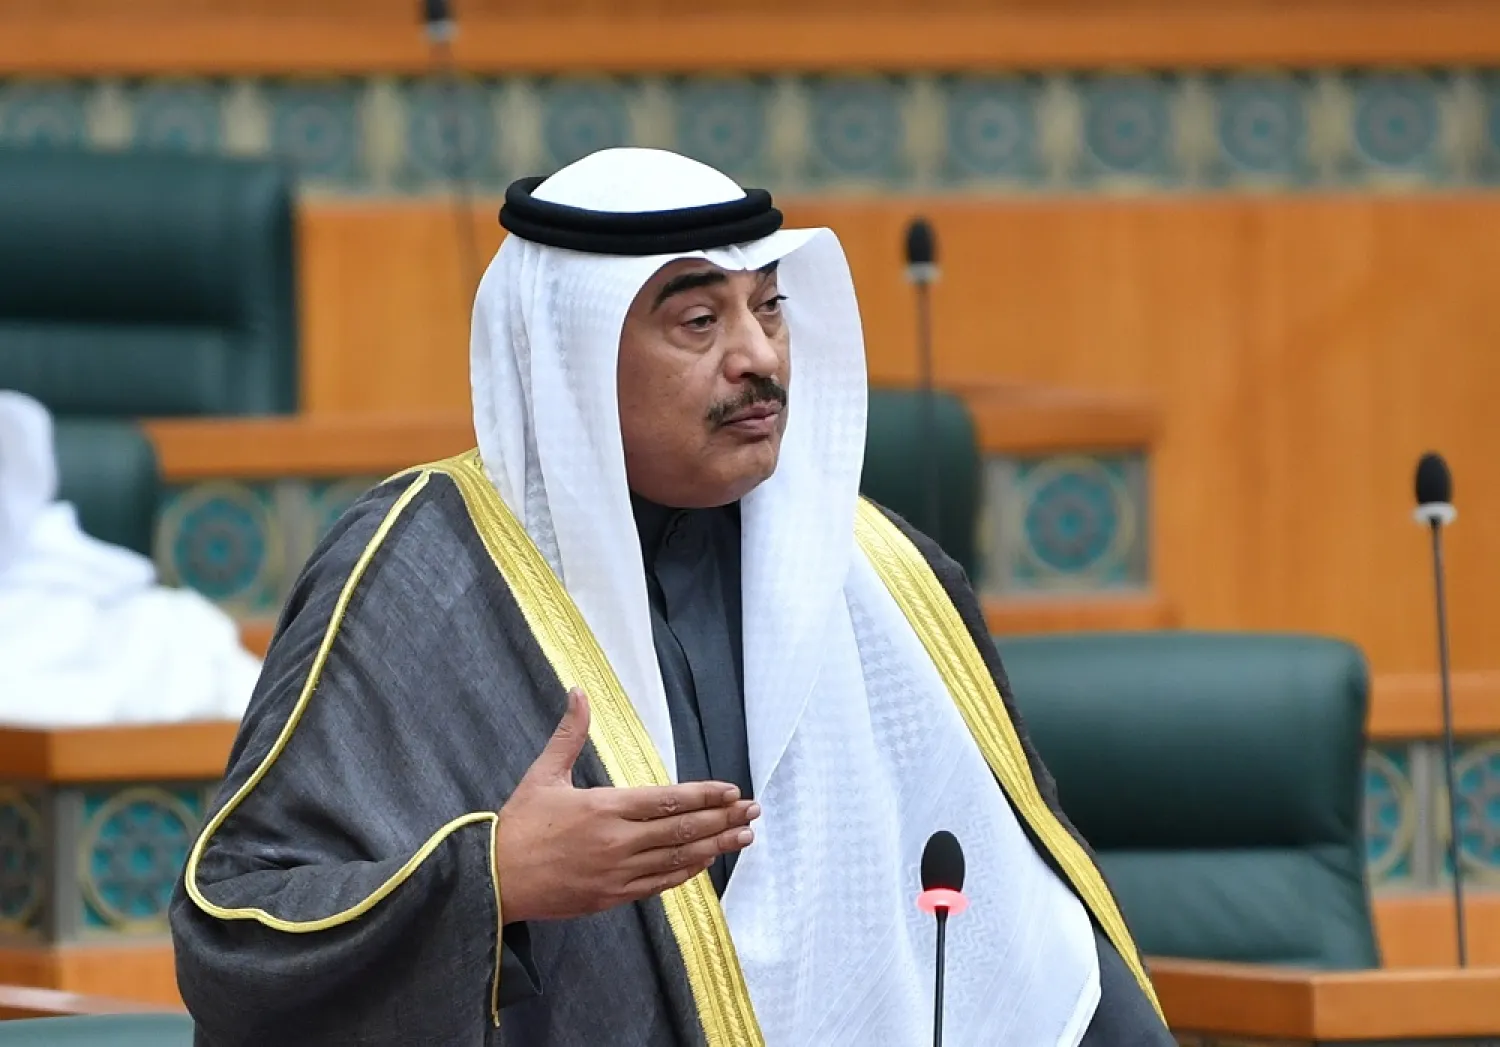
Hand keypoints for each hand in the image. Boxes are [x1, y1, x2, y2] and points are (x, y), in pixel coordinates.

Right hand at [495, 688, 758, 923]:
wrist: (494, 881)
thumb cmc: (519, 825)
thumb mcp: (543, 774)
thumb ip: (569, 734)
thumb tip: (578, 691)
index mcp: (603, 808)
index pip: (667, 800)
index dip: (704, 795)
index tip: (732, 791)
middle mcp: (617, 841)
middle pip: (681, 829)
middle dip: (722, 819)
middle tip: (754, 812)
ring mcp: (617, 873)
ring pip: (677, 858)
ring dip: (715, 847)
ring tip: (744, 837)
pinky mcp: (612, 897)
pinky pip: (659, 884)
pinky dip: (686, 872)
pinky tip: (706, 862)